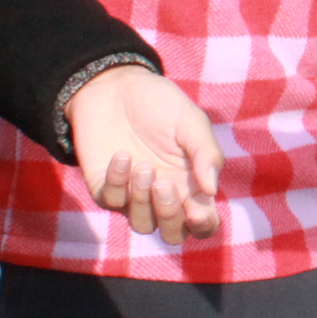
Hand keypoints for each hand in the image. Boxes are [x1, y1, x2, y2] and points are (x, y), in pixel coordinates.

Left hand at [66, 64, 222, 244]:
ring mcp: (132, 195)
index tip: (197, 213)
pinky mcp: (104, 187)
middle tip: (164, 184)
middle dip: (169, 216)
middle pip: (172, 233)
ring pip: (142, 224)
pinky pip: (110, 201)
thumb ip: (206, 153)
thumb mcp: (190, 121)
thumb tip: (212, 190)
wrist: (114, 84)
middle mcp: (163, 196)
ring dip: (142, 201)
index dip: (204, 226)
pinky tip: (121, 155)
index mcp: (191, 183)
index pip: (203, 222)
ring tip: (142, 166)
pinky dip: (116, 182)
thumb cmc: (159, 103)